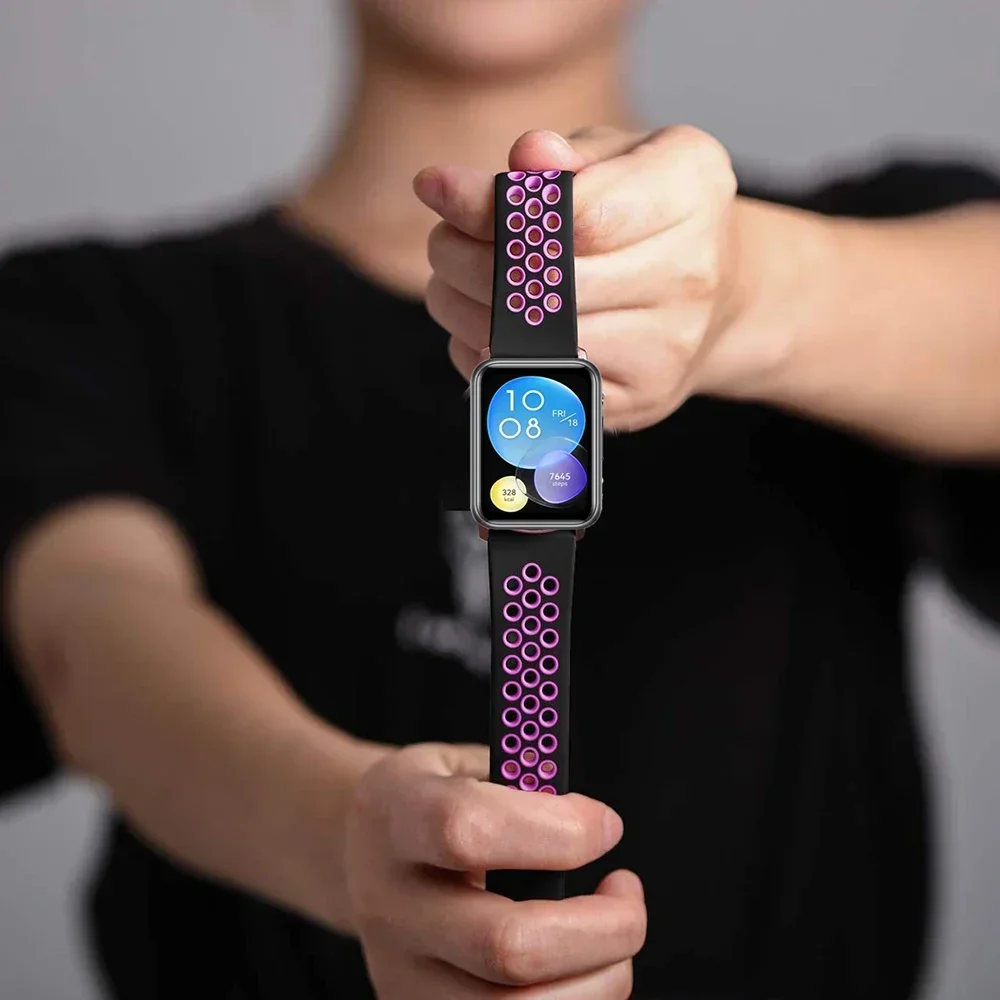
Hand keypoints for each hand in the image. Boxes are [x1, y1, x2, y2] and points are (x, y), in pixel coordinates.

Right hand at [344, 742, 645, 997]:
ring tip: (612, 930)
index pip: (466, 830)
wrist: (365, 850)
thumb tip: (594, 822)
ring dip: (600, 977)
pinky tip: (584, 965)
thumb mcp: (463, 762)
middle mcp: (389, 902)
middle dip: (602, 927)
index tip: (606, 826)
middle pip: (505, 945)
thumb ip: (524, 780)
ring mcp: (400, 972)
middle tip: (627, 895)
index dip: (557, 831)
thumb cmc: (435, 800)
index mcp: (395, 815)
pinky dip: (575, 999)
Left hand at [415, 125, 767, 431]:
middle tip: (443, 242)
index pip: (578, 214)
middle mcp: (691, 276)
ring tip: (455, 282)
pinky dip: (488, 358)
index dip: (494, 207)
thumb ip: (569, 155)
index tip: (438, 189)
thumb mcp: (623, 155)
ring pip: (534, 342)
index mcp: (691, 192)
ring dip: (467, 311)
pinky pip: (538, 385)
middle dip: (469, 260)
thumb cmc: (652, 213)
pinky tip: (484, 329)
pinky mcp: (635, 401)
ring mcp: (665, 350)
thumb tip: (526, 158)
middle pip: (550, 285)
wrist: (717, 296)